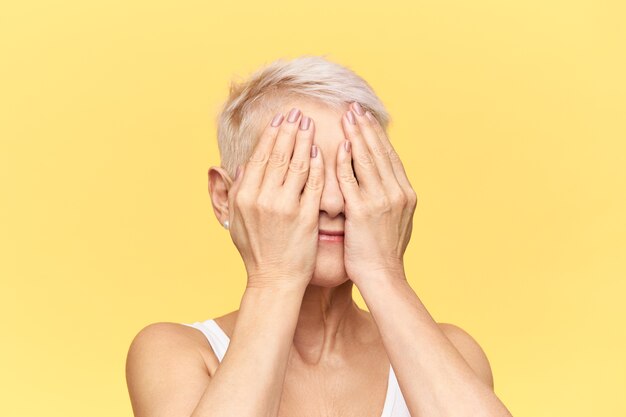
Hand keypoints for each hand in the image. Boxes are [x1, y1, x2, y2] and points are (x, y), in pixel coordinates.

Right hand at [228, 108, 323, 290]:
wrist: (274, 280)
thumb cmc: (256, 252)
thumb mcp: (236, 221)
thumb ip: (238, 192)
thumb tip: (243, 166)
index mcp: (245, 196)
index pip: (260, 156)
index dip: (271, 135)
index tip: (280, 119)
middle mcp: (263, 198)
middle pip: (279, 155)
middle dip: (289, 130)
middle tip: (298, 112)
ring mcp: (285, 207)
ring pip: (297, 164)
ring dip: (304, 140)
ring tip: (310, 123)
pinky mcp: (305, 217)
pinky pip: (313, 184)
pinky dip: (317, 165)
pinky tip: (320, 150)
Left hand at [336, 102, 417, 285]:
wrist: (383, 277)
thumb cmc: (383, 253)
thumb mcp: (395, 221)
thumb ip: (390, 199)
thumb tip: (383, 183)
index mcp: (406, 194)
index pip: (389, 156)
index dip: (377, 134)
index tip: (366, 117)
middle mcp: (397, 193)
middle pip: (380, 152)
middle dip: (366, 127)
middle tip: (354, 106)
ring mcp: (382, 201)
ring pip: (368, 160)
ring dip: (356, 135)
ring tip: (347, 116)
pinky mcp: (363, 212)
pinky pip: (353, 180)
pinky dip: (347, 161)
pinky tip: (340, 145)